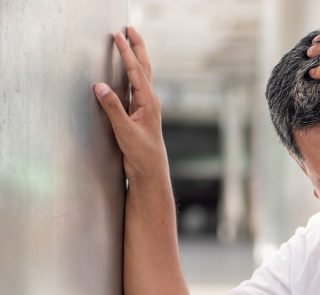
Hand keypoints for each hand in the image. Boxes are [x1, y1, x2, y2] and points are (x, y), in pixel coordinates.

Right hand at [94, 26, 166, 182]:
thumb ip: (113, 108)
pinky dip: (132, 74)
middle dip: (137, 48)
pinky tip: (128, 73)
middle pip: (144, 68)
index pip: (136, 71)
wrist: (150, 171)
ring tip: (130, 43)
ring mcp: (146, 107)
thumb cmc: (141, 153)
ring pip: (141, 76)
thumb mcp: (124, 131)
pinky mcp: (140, 114)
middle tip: (130, 29)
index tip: (118, 36)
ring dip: (136, 58)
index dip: (126, 53)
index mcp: (148, 103)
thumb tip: (99, 86)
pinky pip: (136, 87)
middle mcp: (150, 102)